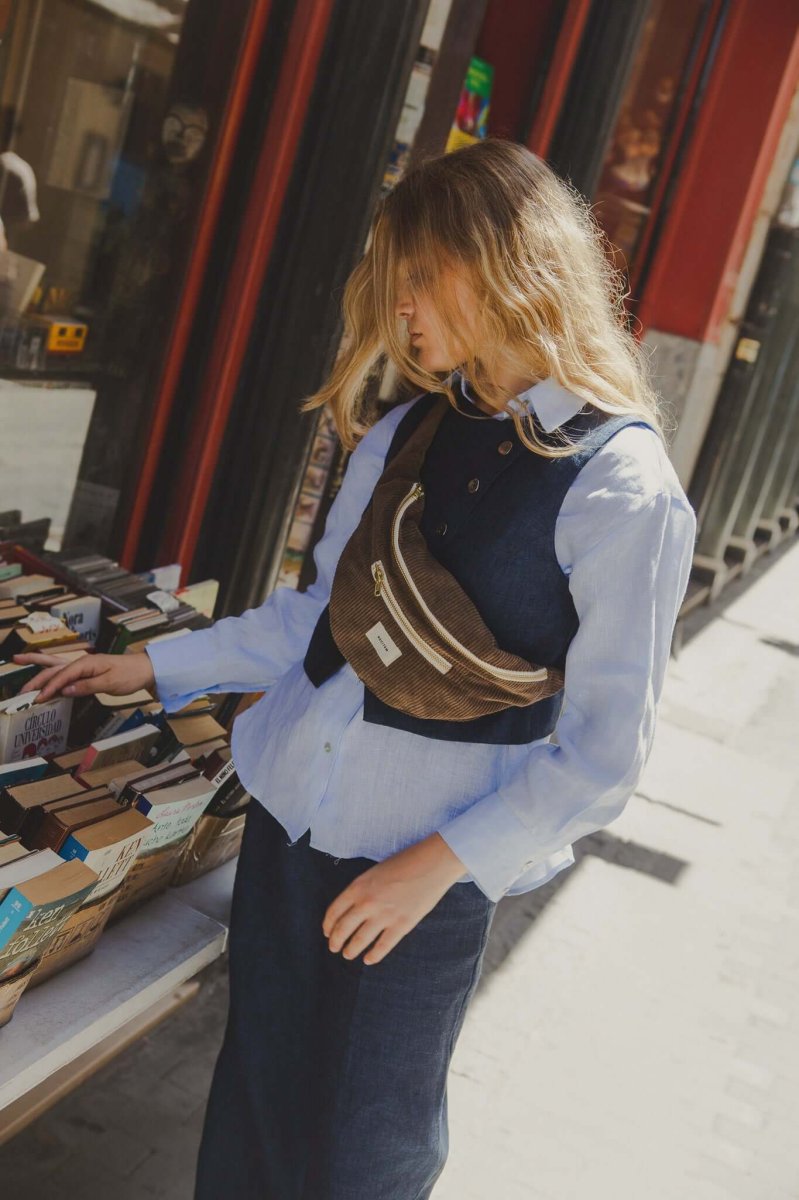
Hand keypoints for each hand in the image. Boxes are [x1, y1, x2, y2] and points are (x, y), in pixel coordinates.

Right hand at [11, 650, 155, 701]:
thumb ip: (87, 686)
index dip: (50, 687)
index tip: (38, 698)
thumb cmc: (130, 674)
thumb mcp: (110, 683)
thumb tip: (66, 691)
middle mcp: (82, 662)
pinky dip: (51, 674)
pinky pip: (64, 672)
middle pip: (53, 668)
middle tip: (21, 689)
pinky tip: (43, 676)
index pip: (63, 676)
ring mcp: (83, 666)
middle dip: (35, 677)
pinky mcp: (86, 671)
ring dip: (37, 666)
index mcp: (86, 663)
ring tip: (18, 660)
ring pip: (56, 665)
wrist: (145, 669)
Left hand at [322, 832, 467, 965]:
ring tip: (348, 954)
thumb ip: (362, 890)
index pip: (334, 912)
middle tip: (334, 948)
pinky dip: (373, 956)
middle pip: (343, 929)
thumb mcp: (374, 872)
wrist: (431, 863)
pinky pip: (382, 947)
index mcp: (358, 887)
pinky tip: (368, 959)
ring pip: (359, 941)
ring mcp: (384, 916)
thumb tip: (352, 910)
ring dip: (351, 950)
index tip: (328, 933)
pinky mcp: (401, 925)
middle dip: (335, 942)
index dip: (328, 926)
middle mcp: (367, 903)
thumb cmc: (404, 862)